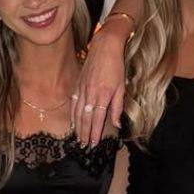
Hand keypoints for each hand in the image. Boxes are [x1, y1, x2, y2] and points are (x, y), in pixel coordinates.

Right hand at [73, 25, 128, 144]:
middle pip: (85, 118)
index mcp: (103, 96)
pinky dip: (72, 114)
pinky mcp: (77, 85)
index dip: (95, 132)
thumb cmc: (116, 67)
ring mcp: (82, 89)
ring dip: (77, 127)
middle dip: (84, 133)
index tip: (93, 143)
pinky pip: (73, 103)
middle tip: (84, 145)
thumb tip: (117, 124)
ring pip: (78, 112)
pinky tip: (72, 122)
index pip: (97, 119)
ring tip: (78, 138)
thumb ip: (117, 107)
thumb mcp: (121, 87)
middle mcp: (90, 94)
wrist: (104, 48)